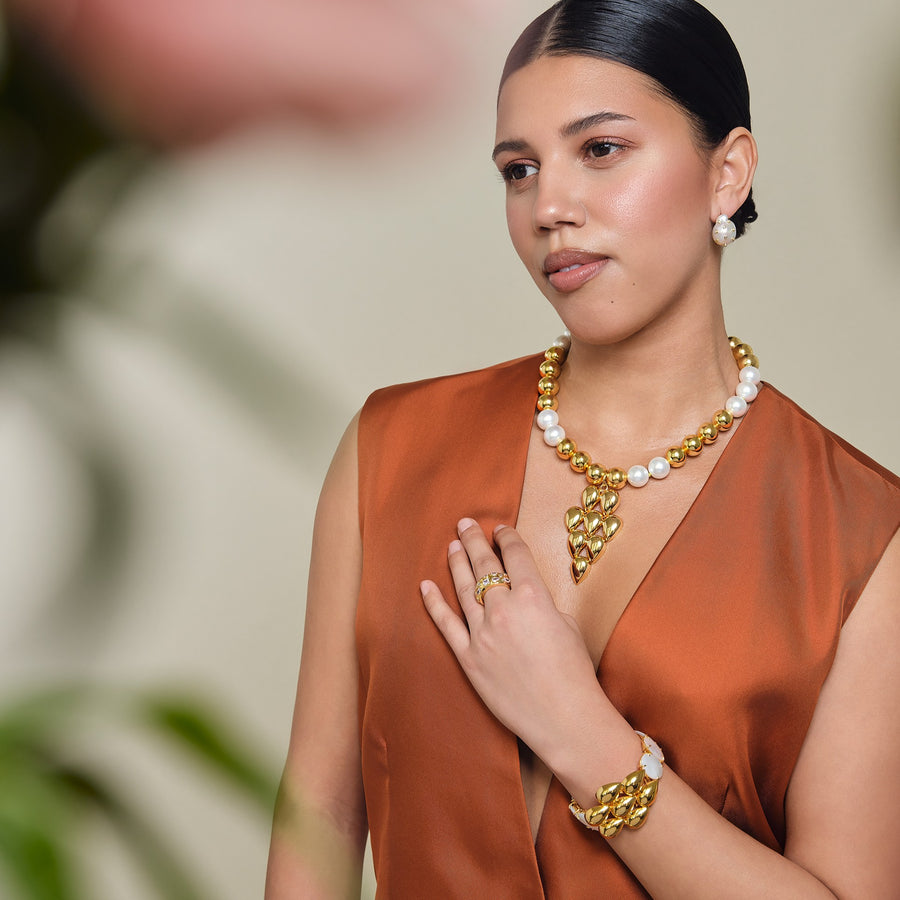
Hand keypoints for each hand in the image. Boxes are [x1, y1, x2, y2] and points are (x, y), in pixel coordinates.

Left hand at [420, 518, 606, 761]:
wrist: (565, 717)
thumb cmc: (575, 672)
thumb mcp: (567, 624)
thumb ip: (542, 604)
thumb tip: (524, 598)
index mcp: (534, 595)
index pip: (515, 554)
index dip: (506, 537)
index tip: (500, 530)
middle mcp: (504, 609)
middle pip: (484, 564)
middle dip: (473, 540)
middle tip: (464, 523)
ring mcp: (482, 633)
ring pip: (463, 588)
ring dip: (456, 564)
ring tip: (451, 546)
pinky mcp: (468, 657)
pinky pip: (446, 624)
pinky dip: (433, 603)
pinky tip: (425, 586)